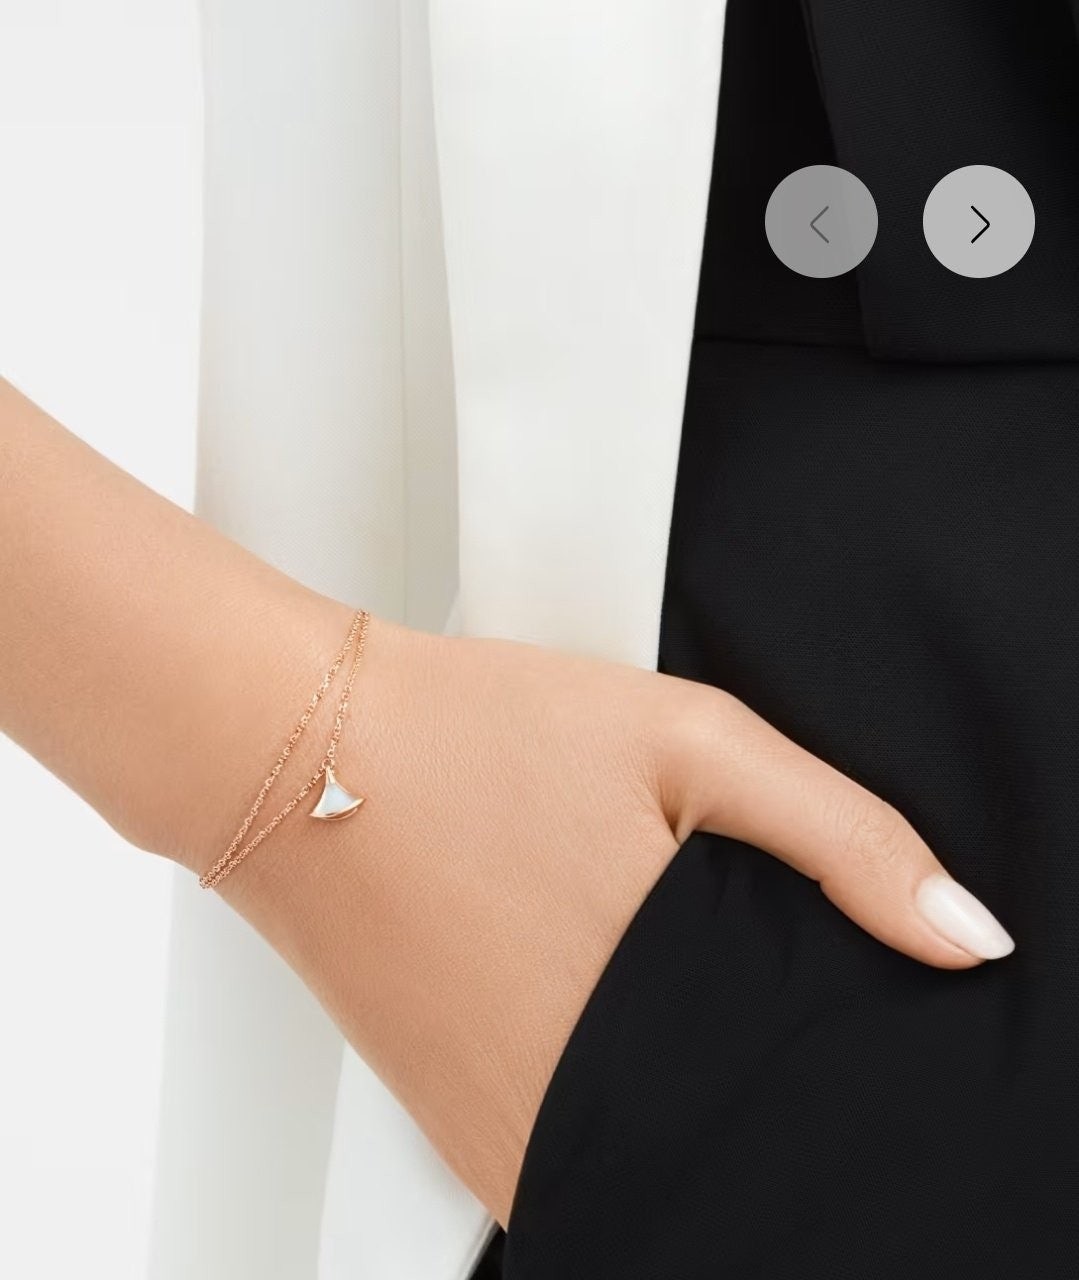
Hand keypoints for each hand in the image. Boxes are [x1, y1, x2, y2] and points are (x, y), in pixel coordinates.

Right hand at [208, 608, 1013, 1226]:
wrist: (295, 755)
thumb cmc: (468, 735)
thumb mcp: (687, 743)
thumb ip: (842, 840)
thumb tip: (961, 937)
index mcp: (654, 1020)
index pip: (803, 1089)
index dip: (820, 1023)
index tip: (769, 954)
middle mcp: (577, 1110)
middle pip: (724, 1118)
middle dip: (738, 1040)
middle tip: (660, 916)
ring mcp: (504, 1140)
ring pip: (651, 1137)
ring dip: (662, 1060)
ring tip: (600, 936)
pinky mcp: (456, 1133)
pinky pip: (575, 1141)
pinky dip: (602, 1075)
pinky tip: (562, 974)